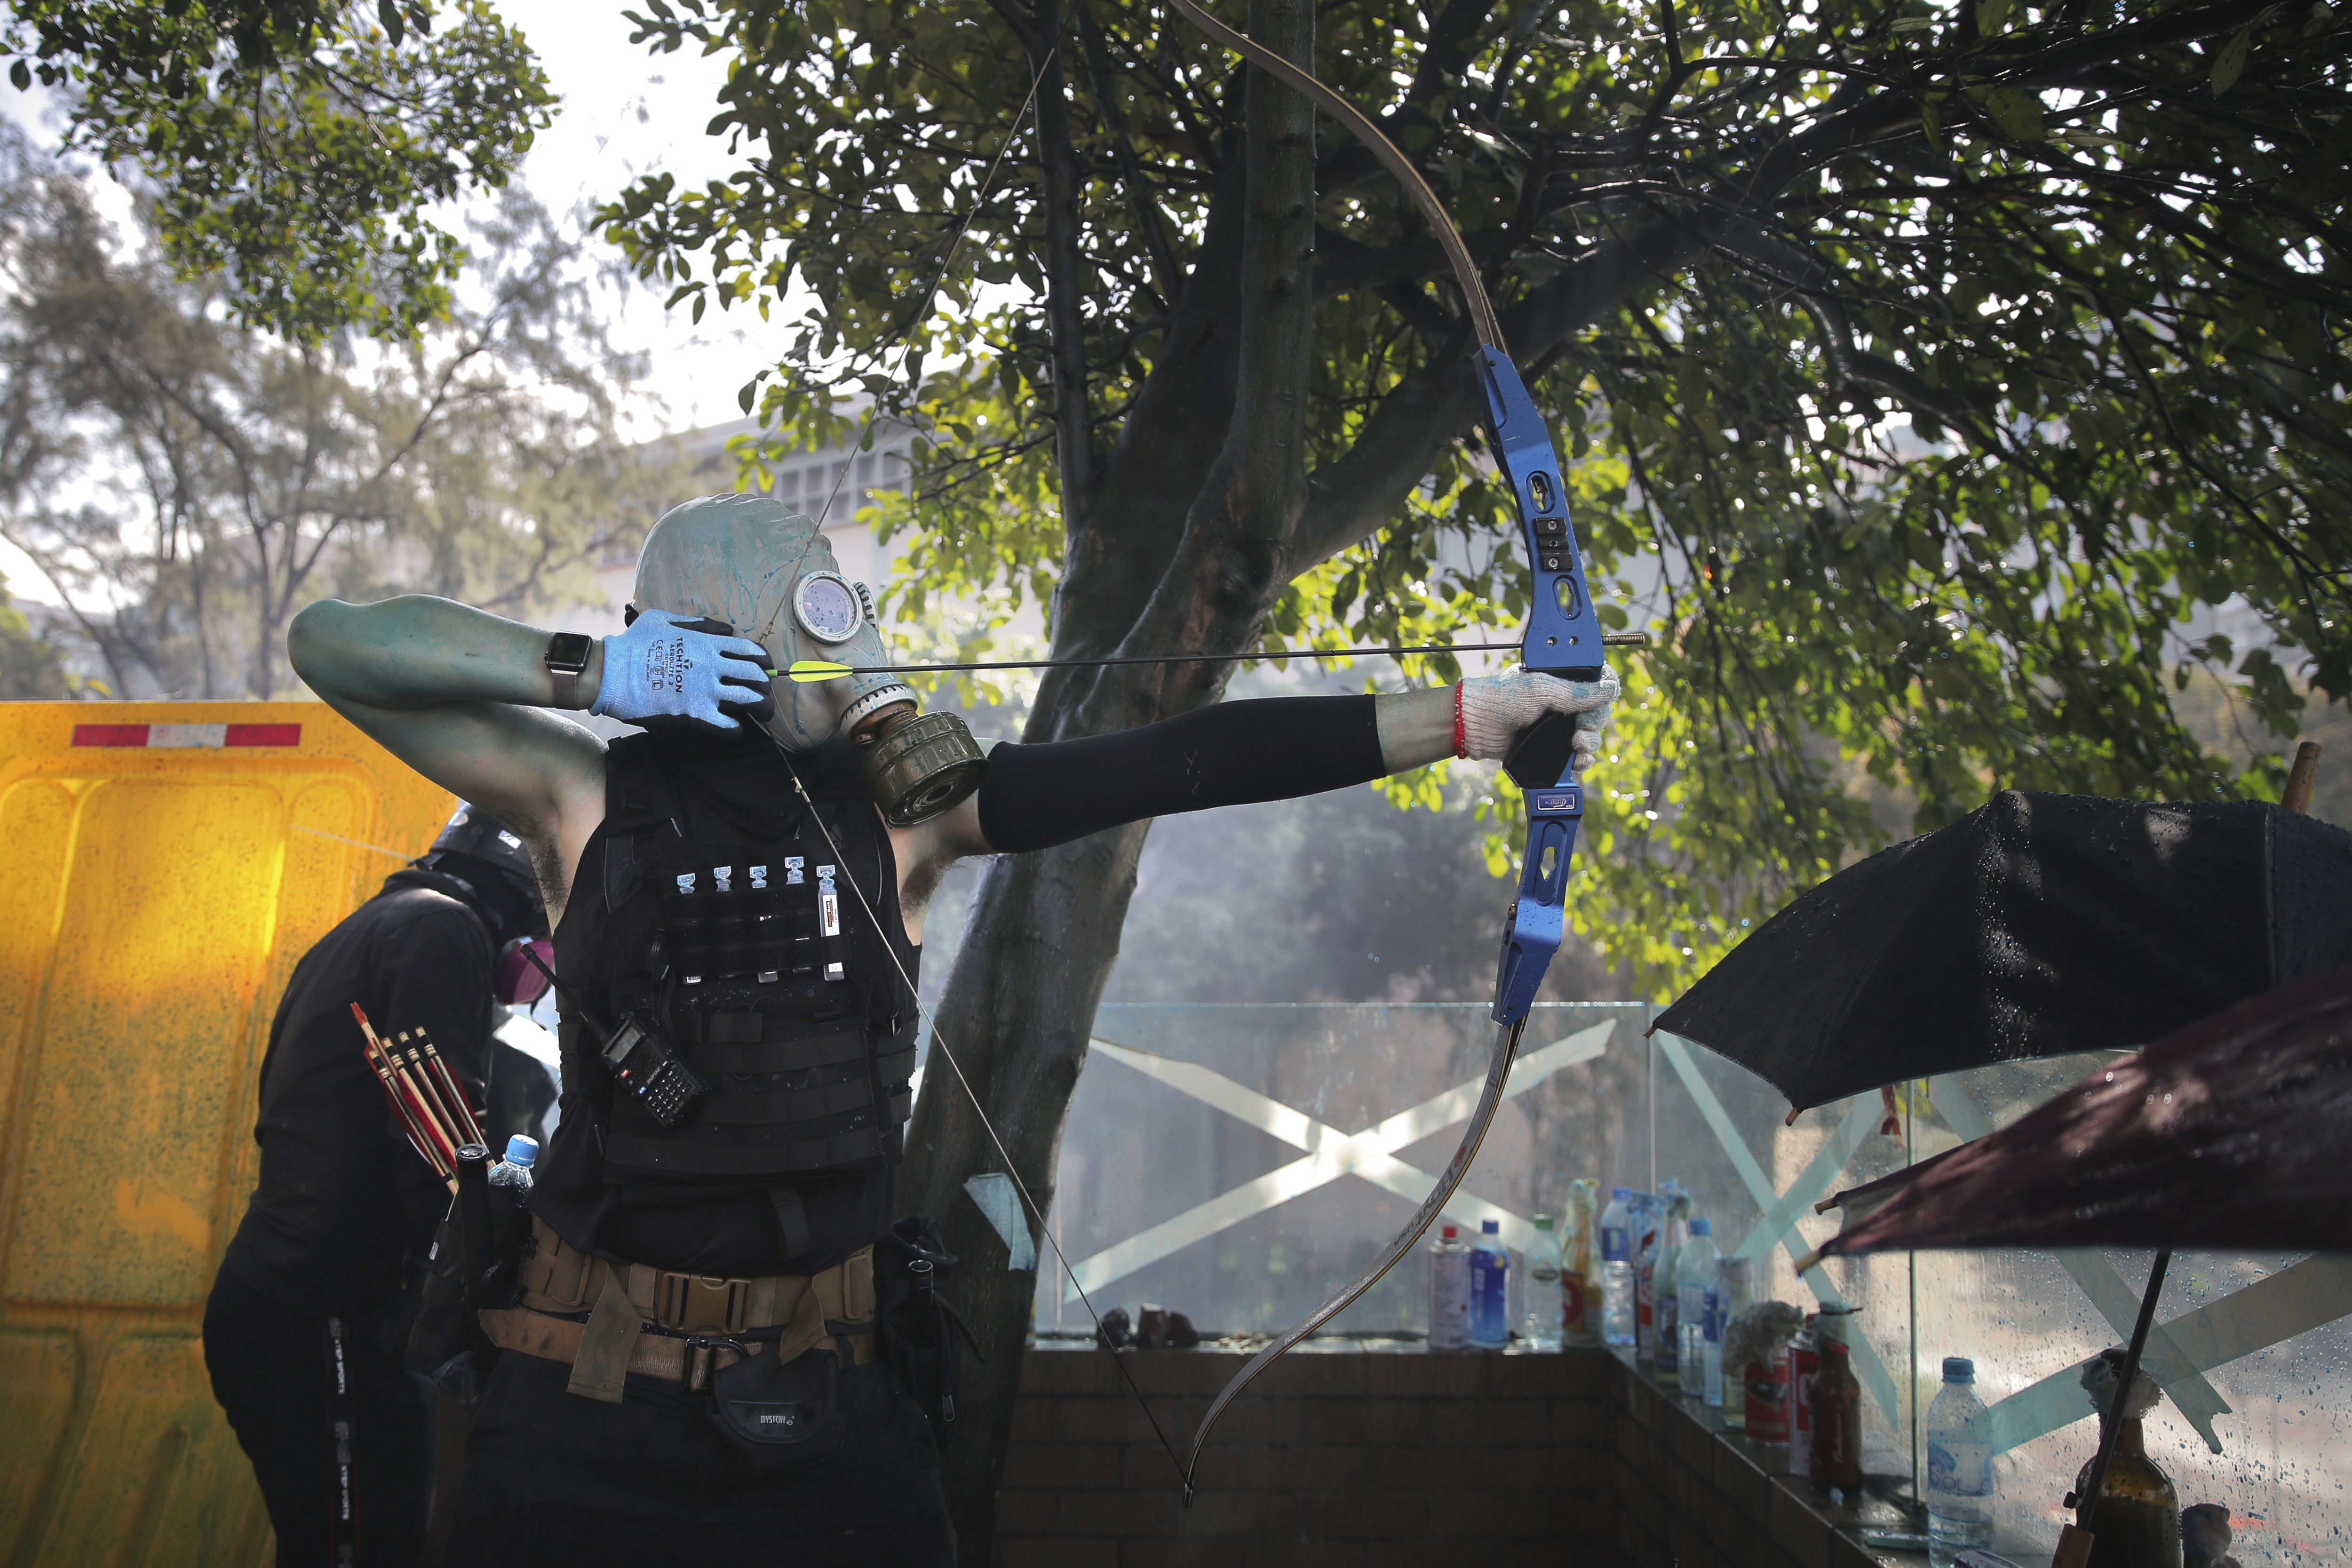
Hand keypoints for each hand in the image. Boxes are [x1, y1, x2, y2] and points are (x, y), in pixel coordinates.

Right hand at [590, 611, 773, 729]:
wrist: (610, 673)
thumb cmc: (633, 644)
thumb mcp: (663, 620)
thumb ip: (697, 623)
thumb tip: (724, 628)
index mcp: (707, 643)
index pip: (751, 650)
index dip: (764, 661)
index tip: (765, 669)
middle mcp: (712, 665)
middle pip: (757, 676)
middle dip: (767, 687)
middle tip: (765, 696)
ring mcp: (706, 691)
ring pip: (751, 700)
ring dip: (761, 708)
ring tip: (762, 715)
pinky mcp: (696, 715)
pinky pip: (729, 726)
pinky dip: (737, 729)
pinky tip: (734, 729)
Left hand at [1457, 664, 1618, 770]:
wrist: (1474, 725)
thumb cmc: (1502, 698)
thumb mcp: (1542, 690)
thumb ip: (1577, 692)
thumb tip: (1610, 688)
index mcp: (1562, 679)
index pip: (1598, 679)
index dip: (1607, 686)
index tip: (1606, 695)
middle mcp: (1563, 702)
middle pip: (1599, 711)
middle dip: (1596, 720)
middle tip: (1581, 725)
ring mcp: (1557, 726)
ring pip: (1591, 736)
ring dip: (1590, 741)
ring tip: (1576, 743)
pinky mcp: (1551, 749)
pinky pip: (1577, 757)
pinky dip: (1582, 760)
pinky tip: (1577, 760)